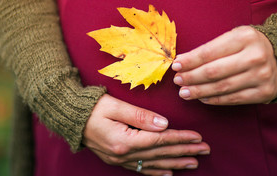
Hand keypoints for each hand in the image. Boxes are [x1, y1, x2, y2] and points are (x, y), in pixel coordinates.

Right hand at [83, 94, 209, 175]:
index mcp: (124, 140)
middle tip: (205, 150)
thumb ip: (141, 116)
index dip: (180, 139)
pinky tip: (169, 173)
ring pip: (154, 164)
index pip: (160, 140)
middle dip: (184, 151)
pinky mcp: (117, 159)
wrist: (71, 117)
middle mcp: (124, 154)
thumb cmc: (92, 108)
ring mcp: (120, 159)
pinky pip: (142, 168)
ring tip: (194, 163)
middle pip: (160, 153)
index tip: (198, 137)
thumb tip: (165, 124)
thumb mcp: (115, 107)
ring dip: (175, 163)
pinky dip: (157, 171)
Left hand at [172, 26, 276, 104]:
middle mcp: (256, 56)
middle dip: (192, 77)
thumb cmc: (249, 45)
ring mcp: (262, 76)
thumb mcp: (233, 37)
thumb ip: (211, 48)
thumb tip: (182, 62)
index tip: (175, 66)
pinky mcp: (265, 92)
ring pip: (222, 87)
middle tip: (178, 81)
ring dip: (200, 91)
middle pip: (214, 72)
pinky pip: (234, 99)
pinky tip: (203, 98)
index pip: (210, 52)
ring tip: (185, 93)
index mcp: (245, 37)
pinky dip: (215, 100)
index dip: (190, 61)